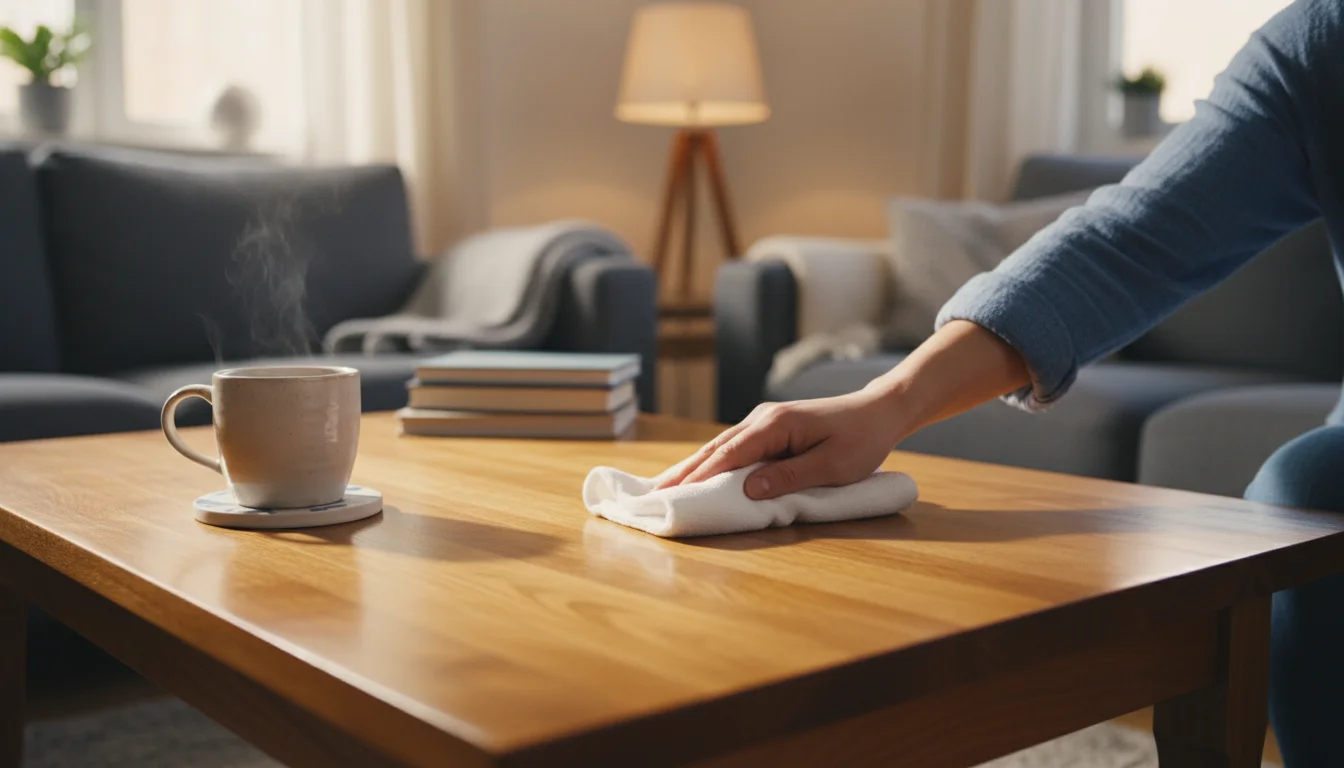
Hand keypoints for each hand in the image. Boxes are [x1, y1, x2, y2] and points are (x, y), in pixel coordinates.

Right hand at [656, 388, 907, 499]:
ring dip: (692, 467)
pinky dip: (711, 461)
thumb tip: (749, 489)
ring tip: (663, 487)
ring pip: (720, 447)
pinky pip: (732, 448)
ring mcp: (763, 421)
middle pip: (715, 449)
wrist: (878, 411)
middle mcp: (762, 419)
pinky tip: (696, 473)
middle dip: (684, 472)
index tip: (674, 495)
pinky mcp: (769, 429)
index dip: (701, 477)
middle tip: (652, 494)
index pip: (730, 455)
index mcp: (775, 425)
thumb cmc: (861, 440)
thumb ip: (789, 476)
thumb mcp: (831, 465)